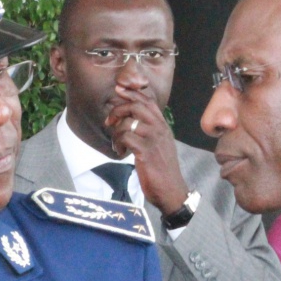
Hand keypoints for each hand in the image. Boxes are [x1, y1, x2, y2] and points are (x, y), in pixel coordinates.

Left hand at [105, 83, 189, 215]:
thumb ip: (148, 131)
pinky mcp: (146, 152)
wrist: (171, 190)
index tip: (118, 90)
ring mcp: (153, 139)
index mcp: (162, 125)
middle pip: (137, 106)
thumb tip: (129, 120)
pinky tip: (119, 152)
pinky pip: (125, 138)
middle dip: (118, 110)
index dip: (132, 92)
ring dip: (116, 132)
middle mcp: (160, 129)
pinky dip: (117, 144)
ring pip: (128, 122)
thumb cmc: (161, 169)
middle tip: (109, 122)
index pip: (148, 100)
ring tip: (116, 144)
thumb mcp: (157, 145)